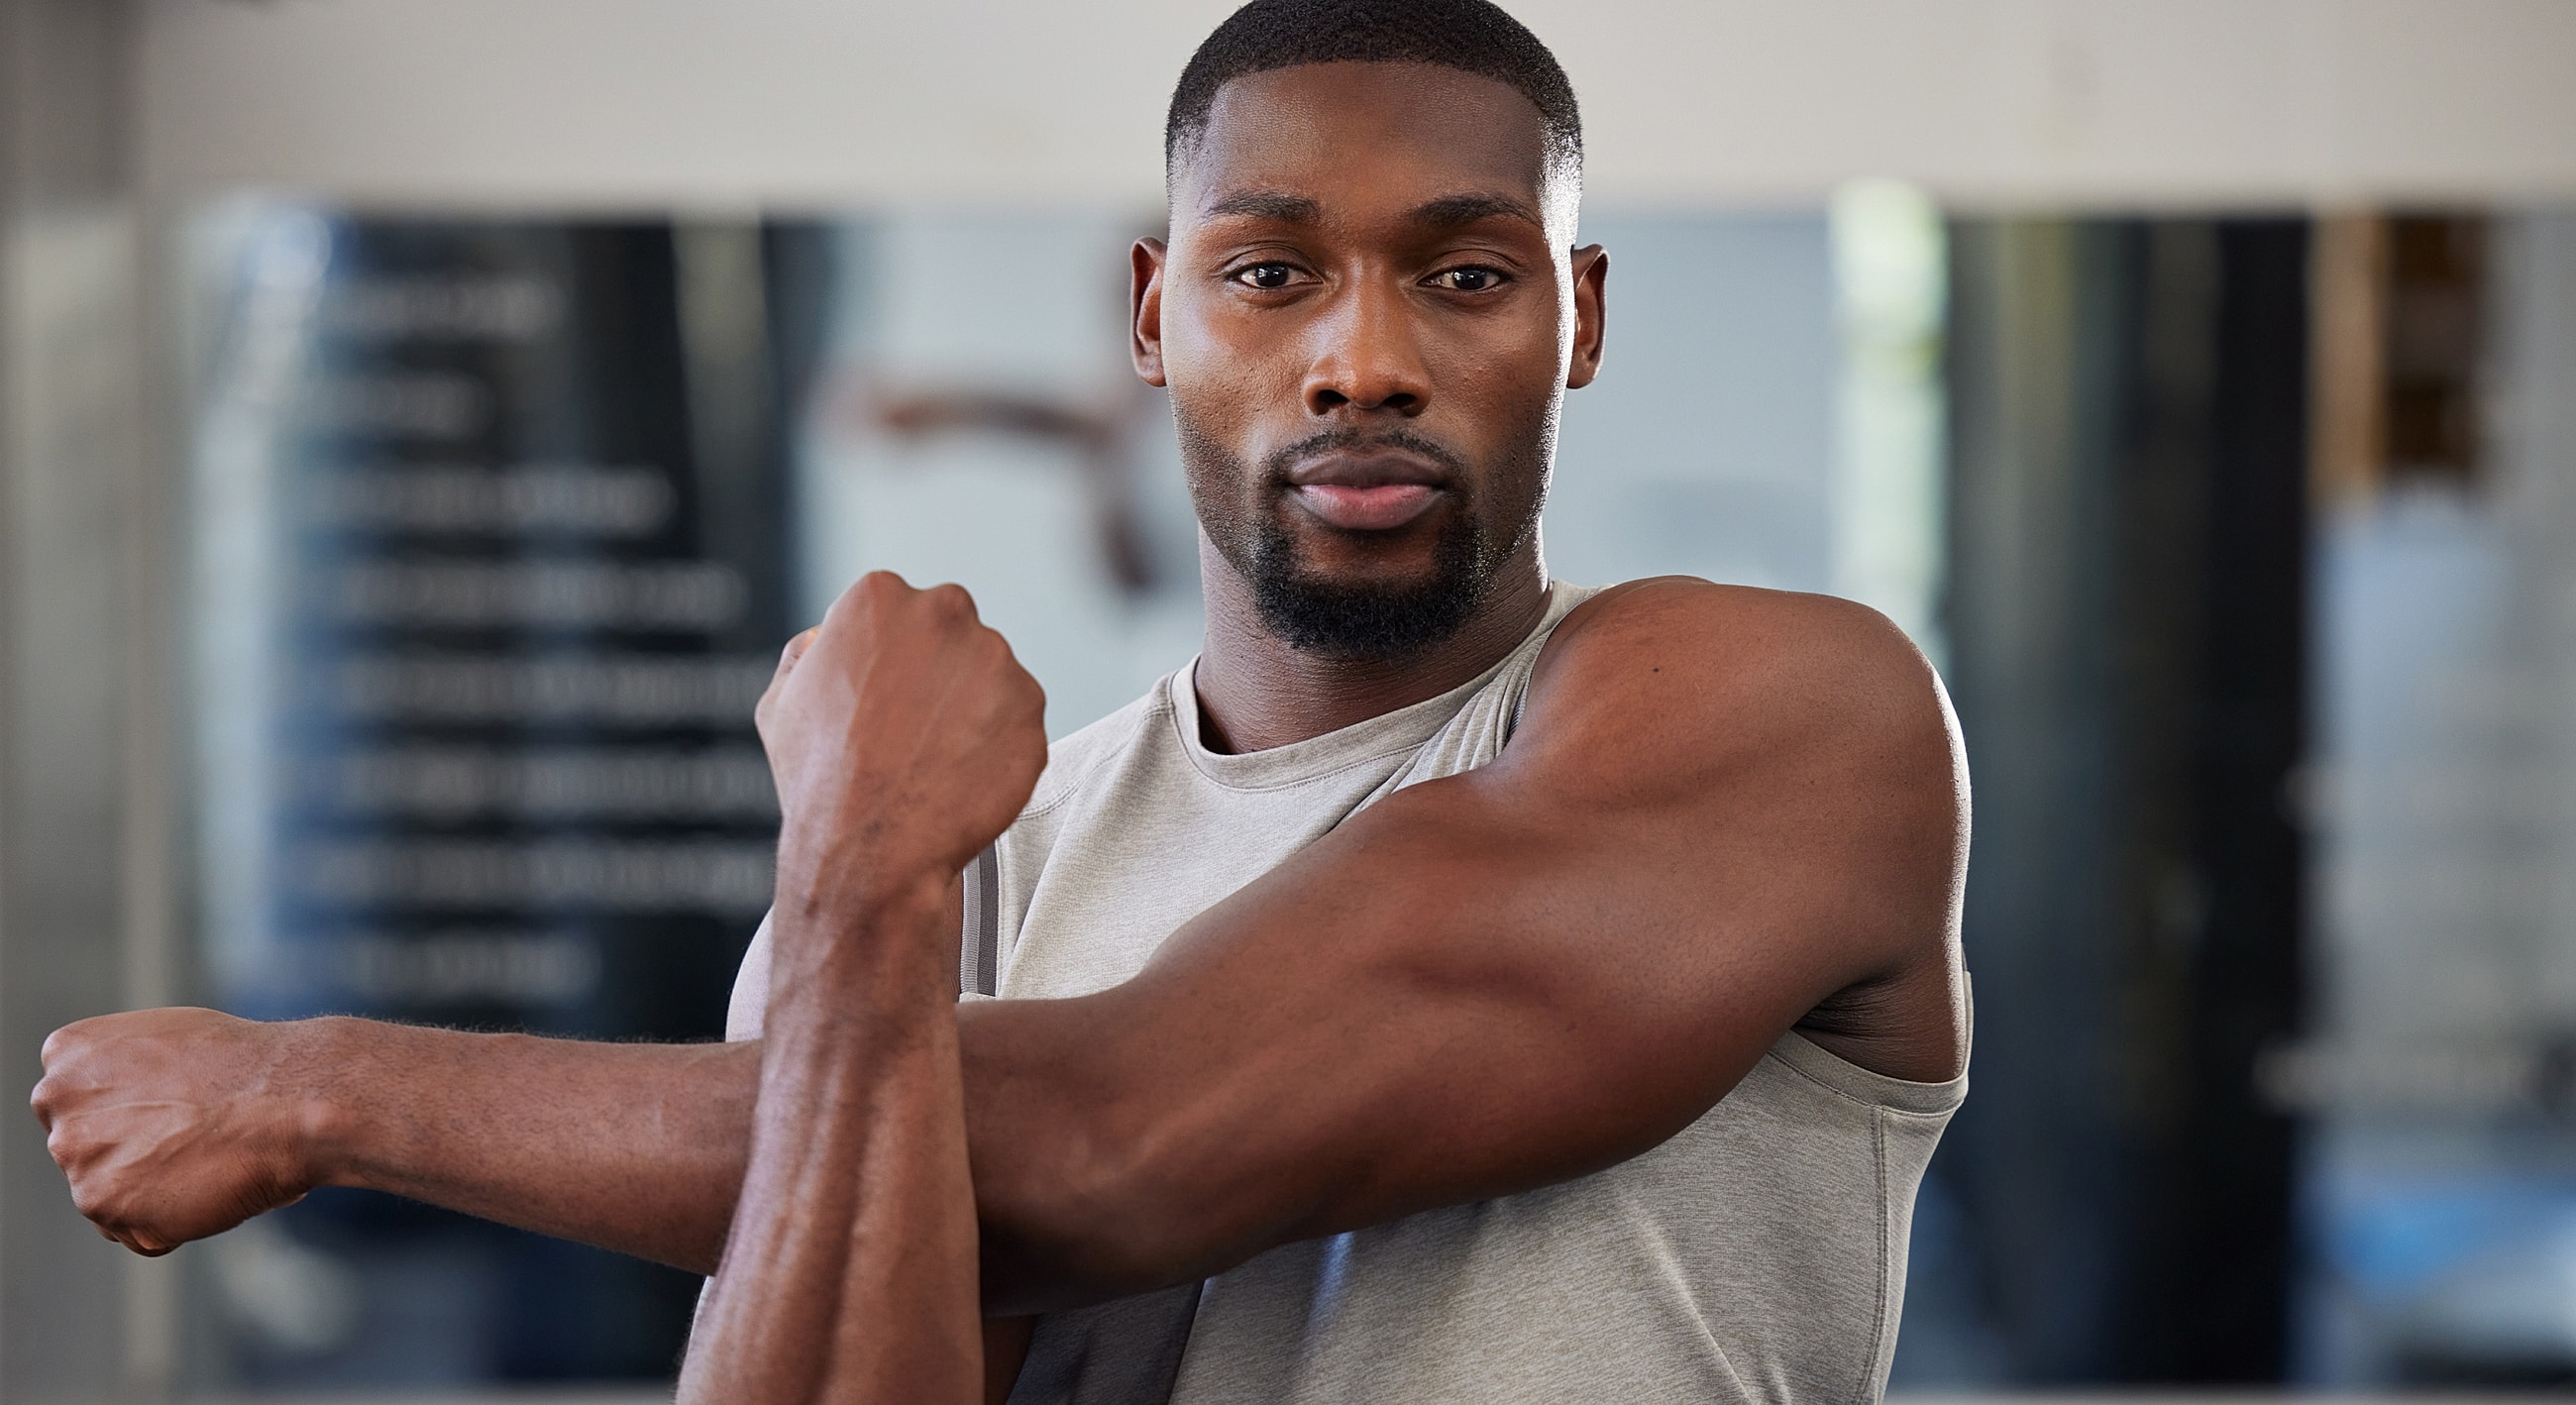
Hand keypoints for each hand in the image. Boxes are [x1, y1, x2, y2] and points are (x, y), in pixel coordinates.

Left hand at [31, 1007, 328, 1254]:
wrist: (291, 1099)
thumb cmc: (249, 1065)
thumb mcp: (167, 1039)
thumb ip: (123, 1072)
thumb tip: (128, 1106)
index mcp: (68, 1053)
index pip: (77, 1105)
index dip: (130, 1116)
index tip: (170, 1114)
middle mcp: (57, 1101)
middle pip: (87, 1152)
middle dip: (134, 1157)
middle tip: (193, 1143)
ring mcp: (75, 1154)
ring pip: (110, 1198)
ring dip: (156, 1195)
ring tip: (207, 1163)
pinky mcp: (101, 1202)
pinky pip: (137, 1235)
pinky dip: (174, 1226)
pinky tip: (208, 1189)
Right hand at [757, 572, 1047, 901]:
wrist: (869, 849)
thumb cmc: (818, 780)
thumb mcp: (780, 703)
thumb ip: (806, 653)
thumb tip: (822, 638)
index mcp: (879, 597)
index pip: (900, 612)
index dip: (890, 661)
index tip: (883, 701)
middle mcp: (944, 611)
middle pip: (952, 633)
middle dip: (939, 673)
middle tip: (914, 730)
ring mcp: (995, 658)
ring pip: (990, 675)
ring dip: (972, 709)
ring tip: (935, 760)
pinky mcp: (1031, 705)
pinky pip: (1018, 719)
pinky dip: (999, 745)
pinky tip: (963, 776)